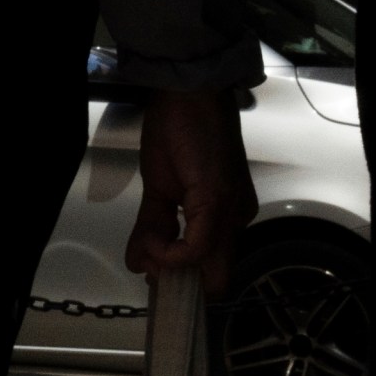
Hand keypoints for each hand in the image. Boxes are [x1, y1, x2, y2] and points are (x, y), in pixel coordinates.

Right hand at [126, 88, 254, 293]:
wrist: (188, 94)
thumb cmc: (178, 130)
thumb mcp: (159, 187)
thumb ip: (151, 226)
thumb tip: (138, 262)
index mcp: (227, 214)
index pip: (213, 267)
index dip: (182, 277)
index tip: (151, 270)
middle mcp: (237, 219)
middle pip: (214, 278)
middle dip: (175, 281)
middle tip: (146, 268)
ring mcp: (230, 213)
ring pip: (206, 270)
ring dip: (168, 267)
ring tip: (145, 250)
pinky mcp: (216, 202)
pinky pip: (195, 250)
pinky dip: (168, 254)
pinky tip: (150, 241)